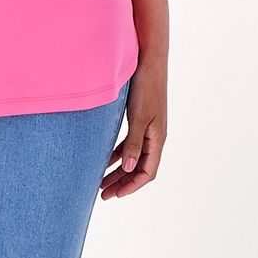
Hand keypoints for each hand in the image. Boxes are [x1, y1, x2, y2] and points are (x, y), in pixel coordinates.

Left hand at [101, 60, 165, 199]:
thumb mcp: (138, 117)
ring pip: (132, 157)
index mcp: (157, 139)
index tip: (114, 195)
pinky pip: (128, 144)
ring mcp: (147, 128)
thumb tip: (127, 168)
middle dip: (122, 183)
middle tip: (103, 195)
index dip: (131, 186)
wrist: (148, 62)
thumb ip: (133, 143)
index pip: (147, 172)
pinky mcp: (139, 119)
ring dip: (117, 170)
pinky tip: (103, 158)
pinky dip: (117, 154)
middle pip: (138, 168)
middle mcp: (154, 137)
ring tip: (100, 181)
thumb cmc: (145, 87)